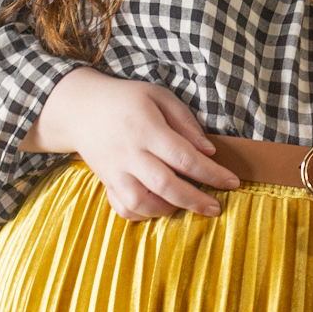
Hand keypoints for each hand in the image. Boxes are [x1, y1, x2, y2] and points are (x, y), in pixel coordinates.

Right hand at [22, 66, 239, 219]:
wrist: (80, 108)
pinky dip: (141, 215)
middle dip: (195, 200)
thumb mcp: (158, 96)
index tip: (232, 182)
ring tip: (185, 205)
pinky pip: (122, 207)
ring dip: (167, 209)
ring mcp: (115, 171)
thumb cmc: (126, 99)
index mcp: (146, 129)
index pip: (184, 157)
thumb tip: (208, 151)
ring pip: (141, 202)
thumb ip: (185, 121)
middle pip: (165, 185)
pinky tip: (157, 207)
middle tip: (216, 207)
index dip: (212, 173)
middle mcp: (130, 153)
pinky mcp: (107, 182)